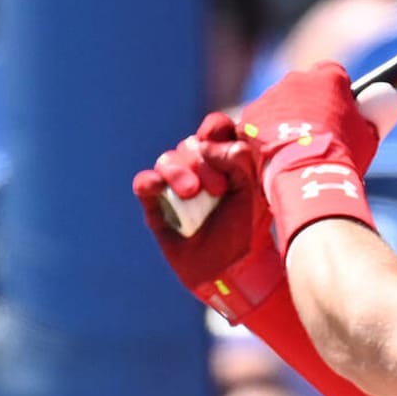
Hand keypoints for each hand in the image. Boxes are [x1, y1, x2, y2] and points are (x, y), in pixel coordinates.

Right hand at [134, 111, 279, 321]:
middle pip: (191, 144)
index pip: (216, 127)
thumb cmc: (248, 228)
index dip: (216, 130)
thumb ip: (237, 160)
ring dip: (179, 172)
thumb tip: (203, 144)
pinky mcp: (157, 206)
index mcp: (227, 159)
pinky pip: (144, 183)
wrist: (233, 268)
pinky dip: (149, 182)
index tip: (222, 145)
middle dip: (204, 163)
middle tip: (220, 190)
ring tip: (193, 193)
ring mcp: (176, 186)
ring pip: (167, 159)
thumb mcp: (252, 191)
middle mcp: (200, 168)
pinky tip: (157, 187)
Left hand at [233, 62, 384, 254]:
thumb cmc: (343, 154)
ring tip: (298, 153)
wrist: (305, 175)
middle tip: (319, 136)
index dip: (337, 93)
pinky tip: (279, 158)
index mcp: (328, 76)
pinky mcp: (249, 118)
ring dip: (288, 123)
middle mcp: (296, 79)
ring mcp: (269, 98)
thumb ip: (375, 113)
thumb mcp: (370, 134)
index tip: (341, 113)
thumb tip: (386, 100)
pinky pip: (261, 125)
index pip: (333, 73)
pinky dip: (268, 138)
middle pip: (304, 88)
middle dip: (310, 106)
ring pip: (280, 107)